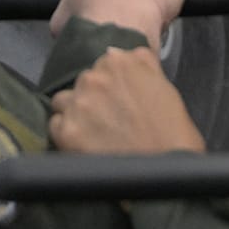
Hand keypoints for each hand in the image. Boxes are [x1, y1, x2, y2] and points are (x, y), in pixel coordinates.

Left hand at [48, 47, 204, 155]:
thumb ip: (142, 67)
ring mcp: (78, 104)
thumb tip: (123, 55)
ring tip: (91, 132)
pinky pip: (55, 125)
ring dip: (75, 111)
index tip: (120, 99)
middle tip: (109, 119)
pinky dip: (65, 133)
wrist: (165, 174)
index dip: (113, 83)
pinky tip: (82, 145)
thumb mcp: (166, 87)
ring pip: (63, 100)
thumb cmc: (174, 134)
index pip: (105, 63)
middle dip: (94, 96)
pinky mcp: (67, 131)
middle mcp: (94, 77)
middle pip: (84, 81)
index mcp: (121, 62)